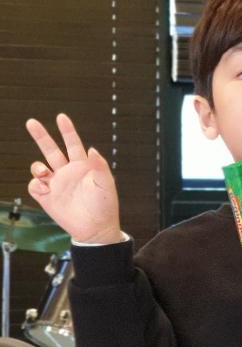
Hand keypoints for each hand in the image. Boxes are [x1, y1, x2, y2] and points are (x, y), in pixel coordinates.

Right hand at [25, 114, 123, 243]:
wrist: (95, 229)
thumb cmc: (105, 206)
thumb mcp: (106, 185)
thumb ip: (100, 167)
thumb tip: (92, 149)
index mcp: (83, 166)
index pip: (73, 144)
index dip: (67, 131)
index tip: (61, 117)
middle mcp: (67, 172)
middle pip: (51, 150)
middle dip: (41, 136)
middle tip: (31, 122)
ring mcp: (56, 184)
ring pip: (39, 166)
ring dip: (37, 166)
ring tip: (44, 172)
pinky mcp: (46, 197)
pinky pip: (34, 185)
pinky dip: (35, 184)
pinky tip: (45, 188)